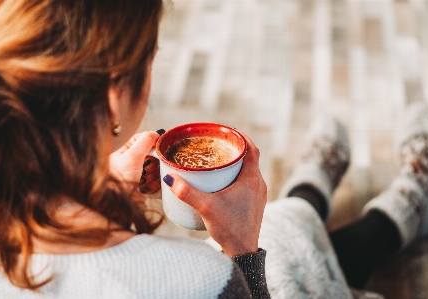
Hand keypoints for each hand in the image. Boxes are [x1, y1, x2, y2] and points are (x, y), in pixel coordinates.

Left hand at [109, 131, 160, 193]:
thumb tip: (158, 132)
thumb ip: (145, 141)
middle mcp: (135, 162)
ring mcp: (142, 176)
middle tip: (146, 170)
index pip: (146, 139)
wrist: (117, 205)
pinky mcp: (147, 189)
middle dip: (155, 165)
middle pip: (157, 156)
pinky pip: (160, 185)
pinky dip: (156, 188)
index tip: (158, 149)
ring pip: (160, 171)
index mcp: (128, 151)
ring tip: (143, 183)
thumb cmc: (118, 180)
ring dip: (155, 178)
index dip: (154, 143)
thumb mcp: (131, 156)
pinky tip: (145, 191)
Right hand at [163, 133, 266, 255]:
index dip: (240, 137)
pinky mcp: (253, 204)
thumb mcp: (206, 208)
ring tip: (216, 160)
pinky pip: (246, 182)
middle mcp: (258, 184)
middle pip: (248, 158)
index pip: (252, 149)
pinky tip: (220, 181)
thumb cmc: (230, 229)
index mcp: (252, 179)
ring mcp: (257, 195)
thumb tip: (169, 178)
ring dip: (234, 163)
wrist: (243, 252)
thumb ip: (187, 192)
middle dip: (232, 149)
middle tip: (215, 145)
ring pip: (247, 170)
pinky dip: (235, 176)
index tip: (226, 131)